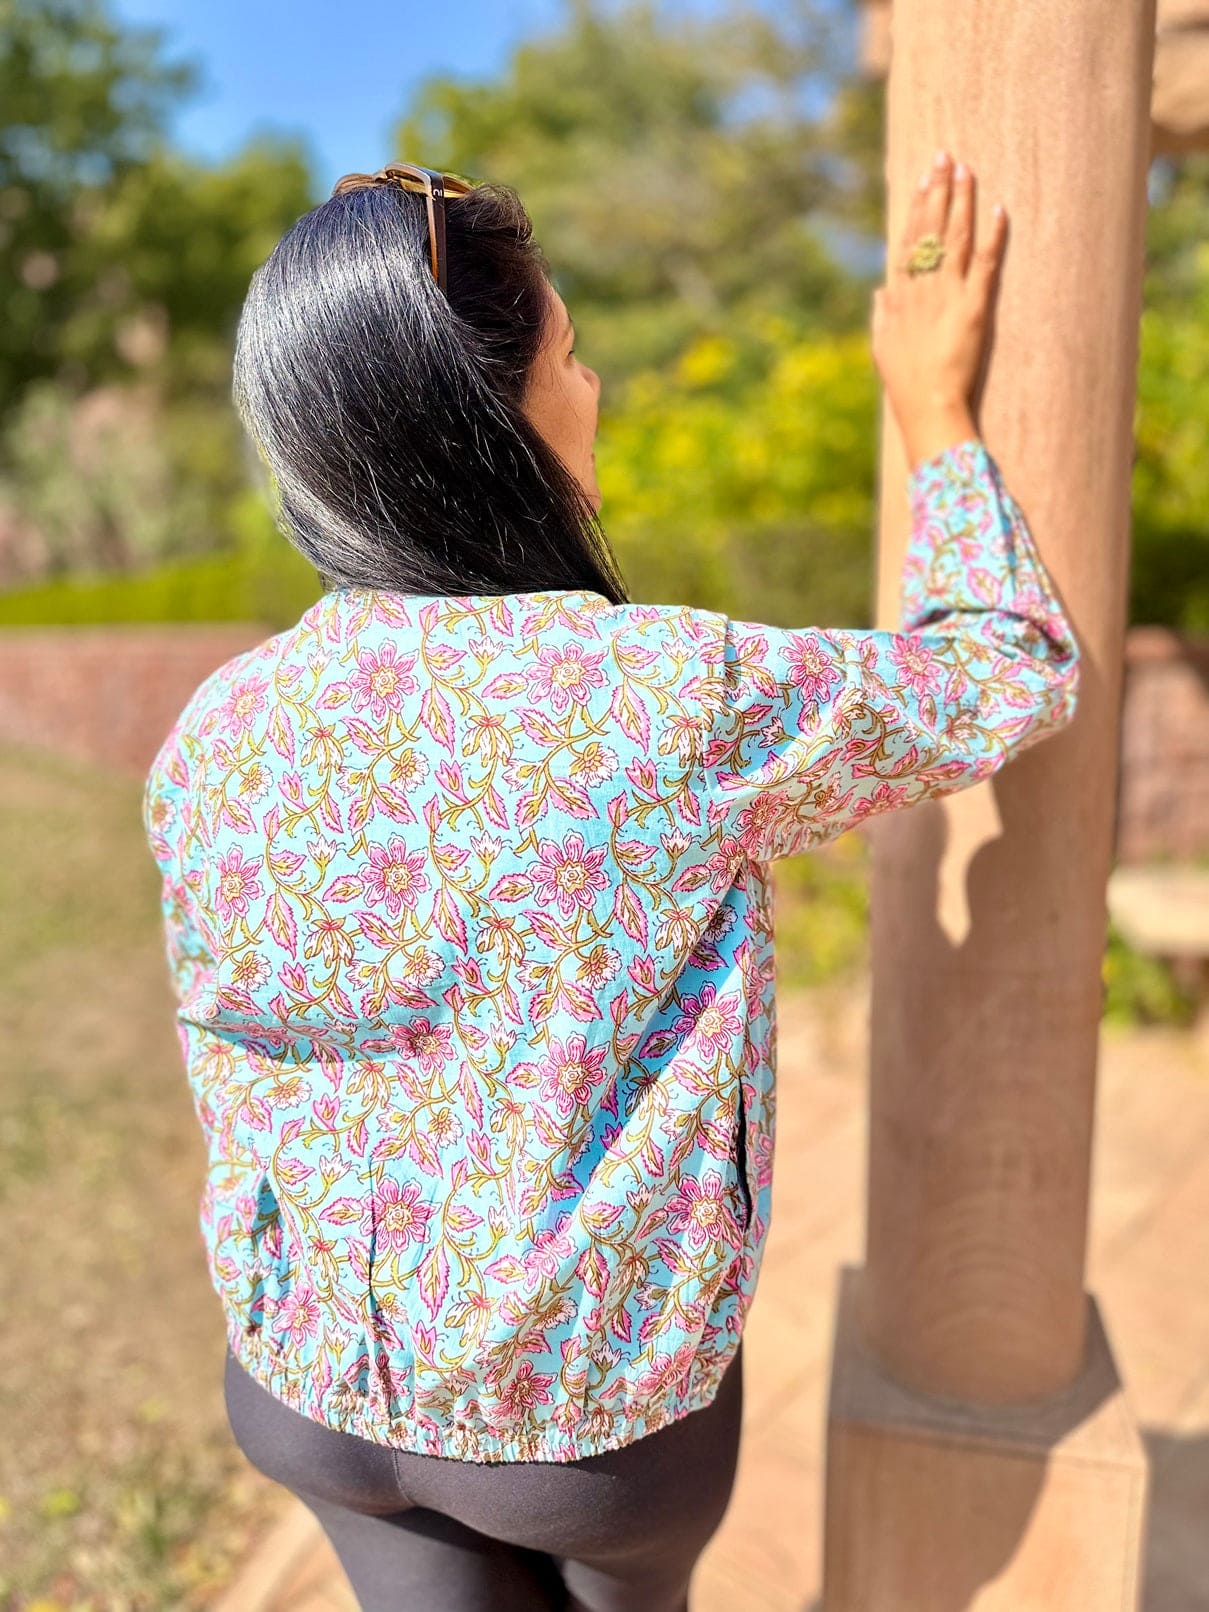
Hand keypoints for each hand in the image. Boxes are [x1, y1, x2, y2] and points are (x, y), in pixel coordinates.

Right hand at [872, 150, 1007, 469]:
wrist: (926, 404)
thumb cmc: (903, 380)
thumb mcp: (881, 345)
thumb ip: (880, 314)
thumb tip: (880, 291)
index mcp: (899, 294)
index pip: (908, 239)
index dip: (916, 205)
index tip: (923, 177)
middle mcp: (922, 287)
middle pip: (930, 228)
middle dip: (939, 189)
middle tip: (946, 155)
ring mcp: (947, 294)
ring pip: (955, 237)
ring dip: (962, 201)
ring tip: (967, 170)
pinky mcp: (974, 307)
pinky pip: (985, 264)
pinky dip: (993, 236)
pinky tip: (998, 209)